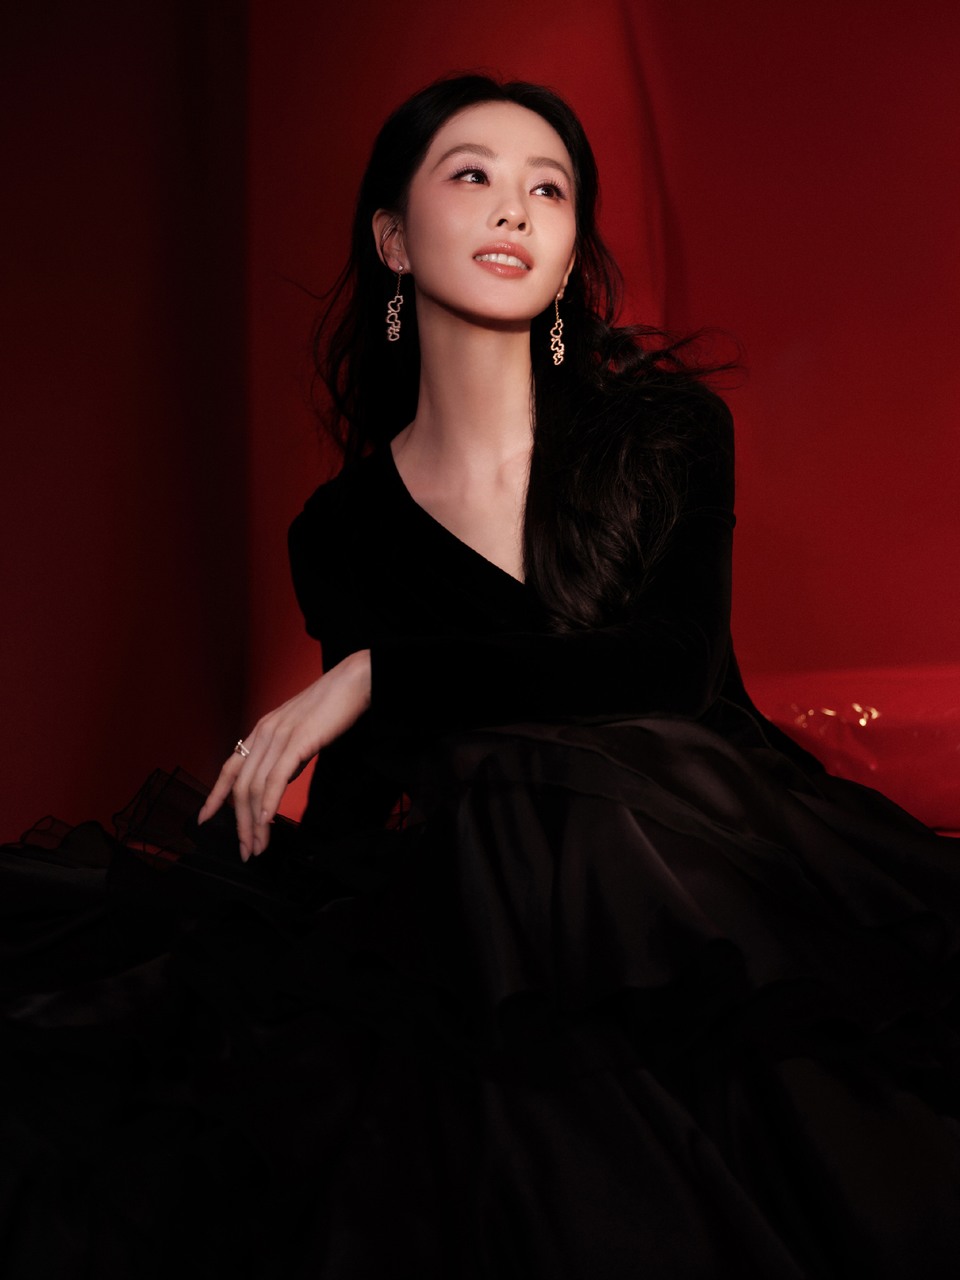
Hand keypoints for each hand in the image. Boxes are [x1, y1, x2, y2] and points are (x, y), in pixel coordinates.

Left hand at [197, 650, 370, 860]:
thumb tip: (281, 779)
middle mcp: (263, 734)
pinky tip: (268, 821)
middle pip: (240, 787)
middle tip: (246, 849)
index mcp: (261, 731)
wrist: (354, 681)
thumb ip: (286, 754)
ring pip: (255, 788)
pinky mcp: (297, 741)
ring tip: (259, 845)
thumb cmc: (333, 705)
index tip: (205, 818)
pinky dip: (269, 803)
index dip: (215, 796)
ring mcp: (278, 737)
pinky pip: (276, 778)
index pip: (229, 768)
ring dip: (255, 823)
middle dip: (240, 823)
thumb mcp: (300, 732)